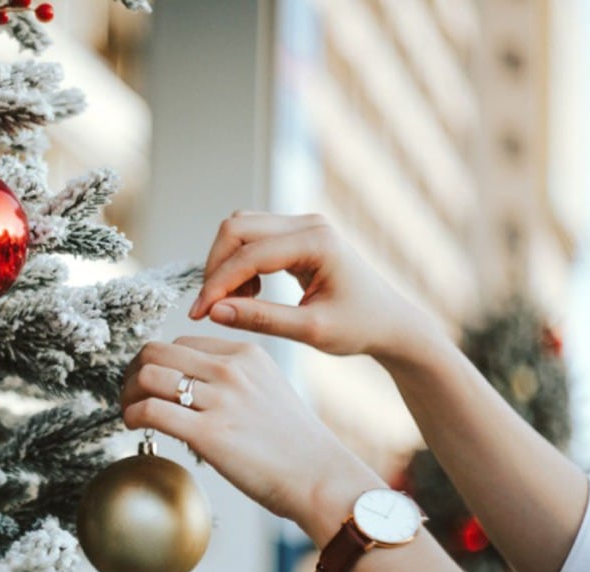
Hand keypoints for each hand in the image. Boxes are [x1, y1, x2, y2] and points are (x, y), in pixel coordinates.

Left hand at [120, 336, 383, 544]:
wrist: (320, 478)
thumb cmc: (296, 445)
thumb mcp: (268, 391)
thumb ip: (233, 381)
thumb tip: (190, 390)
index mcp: (246, 354)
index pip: (181, 344)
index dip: (157, 363)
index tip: (150, 384)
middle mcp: (231, 369)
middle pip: (157, 353)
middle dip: (133, 373)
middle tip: (130, 396)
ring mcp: (220, 399)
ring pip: (148, 376)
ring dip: (128, 394)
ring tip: (129, 412)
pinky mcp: (209, 433)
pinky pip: (151, 411)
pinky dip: (132, 416)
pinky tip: (134, 427)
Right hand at [189, 212, 438, 362]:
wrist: (390, 322)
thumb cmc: (360, 327)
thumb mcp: (311, 331)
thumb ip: (261, 319)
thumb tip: (215, 312)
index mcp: (317, 242)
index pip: (249, 254)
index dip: (218, 284)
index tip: (199, 315)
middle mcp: (308, 224)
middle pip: (237, 228)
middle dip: (216, 268)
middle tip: (210, 309)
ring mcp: (302, 225)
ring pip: (240, 229)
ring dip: (226, 265)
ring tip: (235, 303)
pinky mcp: (297, 234)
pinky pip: (252, 238)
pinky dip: (239, 265)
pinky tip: (250, 295)